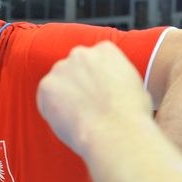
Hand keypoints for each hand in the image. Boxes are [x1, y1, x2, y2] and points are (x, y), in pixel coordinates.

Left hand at [36, 42, 151, 157]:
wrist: (116, 131)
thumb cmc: (132, 115)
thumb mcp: (136, 85)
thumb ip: (118, 77)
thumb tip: (114, 86)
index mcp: (105, 50)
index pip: (93, 61)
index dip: (94, 81)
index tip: (98, 96)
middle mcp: (81, 53)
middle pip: (73, 70)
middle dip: (77, 87)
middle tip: (86, 109)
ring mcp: (61, 68)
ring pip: (58, 84)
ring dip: (64, 99)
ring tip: (80, 118)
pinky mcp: (46, 86)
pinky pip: (46, 100)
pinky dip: (53, 111)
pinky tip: (70, 122)